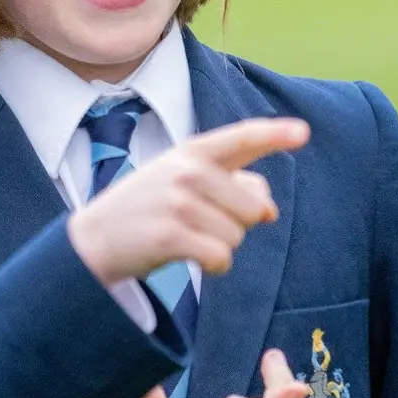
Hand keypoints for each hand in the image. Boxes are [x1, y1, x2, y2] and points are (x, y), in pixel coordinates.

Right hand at [67, 117, 308, 287]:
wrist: (94, 239)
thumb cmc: (148, 209)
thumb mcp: (183, 184)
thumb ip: (231, 186)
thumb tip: (269, 210)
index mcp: (191, 152)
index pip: (241, 138)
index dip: (275, 135)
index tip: (303, 132)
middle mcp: (186, 172)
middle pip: (252, 207)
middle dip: (236, 224)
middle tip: (197, 223)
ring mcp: (177, 203)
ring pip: (238, 236)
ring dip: (221, 246)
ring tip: (186, 238)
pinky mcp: (170, 236)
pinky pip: (221, 257)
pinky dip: (214, 266)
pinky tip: (191, 259)